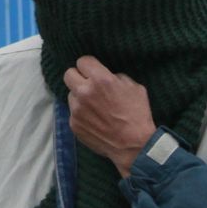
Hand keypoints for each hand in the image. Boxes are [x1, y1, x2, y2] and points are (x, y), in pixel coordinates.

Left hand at [63, 56, 157, 175]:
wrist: (133, 145)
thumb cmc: (137, 115)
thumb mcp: (134, 87)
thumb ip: (115, 77)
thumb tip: (105, 76)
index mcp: (101, 79)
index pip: (82, 61)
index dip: (89, 66)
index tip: (93, 71)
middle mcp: (85, 92)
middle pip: (69, 74)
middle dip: (78, 77)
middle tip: (88, 85)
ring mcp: (76, 110)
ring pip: (70, 94)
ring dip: (79, 97)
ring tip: (94, 106)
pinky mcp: (74, 124)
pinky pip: (73, 112)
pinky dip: (81, 114)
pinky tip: (94, 120)